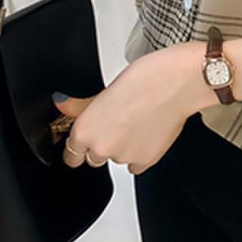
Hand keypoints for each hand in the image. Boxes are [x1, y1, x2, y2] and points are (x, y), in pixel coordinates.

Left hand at [53, 40, 205, 174]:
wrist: (178, 83)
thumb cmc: (146, 78)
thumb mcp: (106, 87)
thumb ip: (81, 105)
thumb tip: (63, 105)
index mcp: (85, 129)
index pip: (71, 153)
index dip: (80, 144)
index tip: (88, 138)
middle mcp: (100, 147)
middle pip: (93, 157)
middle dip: (103, 143)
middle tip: (119, 122)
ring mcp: (123, 157)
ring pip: (117, 158)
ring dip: (124, 146)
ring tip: (138, 122)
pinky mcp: (146, 161)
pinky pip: (136, 164)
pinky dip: (141, 153)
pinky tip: (148, 132)